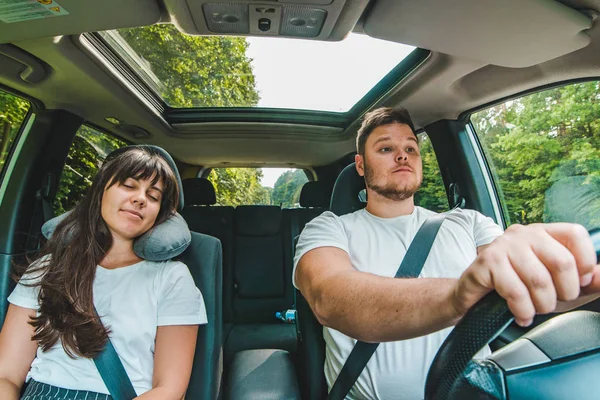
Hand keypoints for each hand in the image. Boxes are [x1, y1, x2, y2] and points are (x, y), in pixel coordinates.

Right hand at [453, 223, 599, 325]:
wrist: (472, 296)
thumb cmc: (515, 287)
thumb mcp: (553, 284)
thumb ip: (583, 280)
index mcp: (542, 233)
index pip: (575, 234)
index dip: (585, 261)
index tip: (578, 283)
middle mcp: (523, 233)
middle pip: (562, 261)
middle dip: (564, 293)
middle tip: (554, 302)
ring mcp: (503, 246)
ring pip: (539, 280)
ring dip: (542, 305)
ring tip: (535, 310)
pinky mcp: (487, 262)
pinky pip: (516, 291)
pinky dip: (523, 310)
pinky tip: (520, 314)